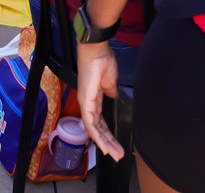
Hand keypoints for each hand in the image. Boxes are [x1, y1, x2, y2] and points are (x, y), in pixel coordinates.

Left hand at [77, 41, 123, 158]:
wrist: (96, 50)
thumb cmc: (102, 60)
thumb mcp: (110, 80)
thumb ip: (111, 90)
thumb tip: (113, 95)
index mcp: (93, 98)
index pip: (100, 121)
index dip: (108, 134)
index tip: (116, 146)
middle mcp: (88, 103)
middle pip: (98, 128)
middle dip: (109, 143)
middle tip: (118, 155)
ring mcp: (85, 103)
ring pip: (94, 129)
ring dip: (105, 143)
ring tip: (115, 154)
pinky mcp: (85, 101)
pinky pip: (90, 123)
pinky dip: (97, 136)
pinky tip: (104, 146)